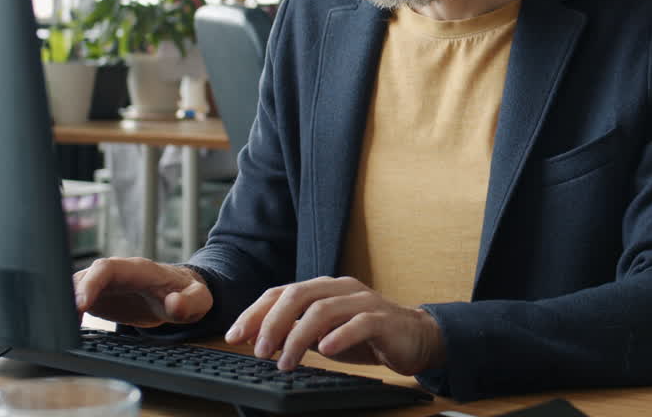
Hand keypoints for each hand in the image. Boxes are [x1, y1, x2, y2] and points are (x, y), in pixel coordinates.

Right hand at [73, 257, 212, 327]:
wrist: (181, 293)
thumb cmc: (187, 294)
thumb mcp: (198, 300)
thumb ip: (190, 302)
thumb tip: (174, 304)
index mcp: (138, 269)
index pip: (107, 268)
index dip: (91, 283)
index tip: (80, 305)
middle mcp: (117, 272)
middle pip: (85, 276)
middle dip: (69, 295)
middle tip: (62, 321)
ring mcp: (105, 283)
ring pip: (76, 286)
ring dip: (64, 304)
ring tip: (58, 329)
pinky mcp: (99, 296)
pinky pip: (76, 300)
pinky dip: (67, 312)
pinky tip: (63, 330)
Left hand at [224, 276, 445, 374]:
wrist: (416, 338)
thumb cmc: (367, 336)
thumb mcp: (325, 333)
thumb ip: (297, 331)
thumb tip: (260, 340)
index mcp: (323, 288)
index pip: (281, 293)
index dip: (255, 313)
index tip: (235, 336)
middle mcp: (340, 288)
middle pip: (298, 295)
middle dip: (272, 323)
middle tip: (259, 351)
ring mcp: (363, 301)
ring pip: (323, 310)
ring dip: (298, 336)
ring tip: (285, 362)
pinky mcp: (383, 318)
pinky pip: (359, 323)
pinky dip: (339, 336)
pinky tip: (325, 351)